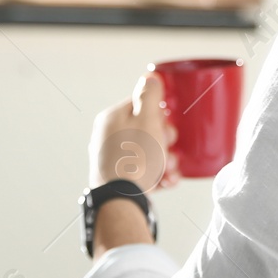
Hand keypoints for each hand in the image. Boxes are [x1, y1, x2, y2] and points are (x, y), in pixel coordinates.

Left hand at [87, 72, 178, 192]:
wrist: (121, 199)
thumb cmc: (134, 159)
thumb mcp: (147, 119)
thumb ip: (149, 96)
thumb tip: (149, 77)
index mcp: (112, 118)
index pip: (140, 104)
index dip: (160, 114)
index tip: (168, 124)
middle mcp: (107, 136)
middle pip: (145, 128)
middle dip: (164, 140)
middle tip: (169, 147)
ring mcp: (111, 158)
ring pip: (147, 151)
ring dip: (165, 159)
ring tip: (170, 170)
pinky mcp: (118, 177)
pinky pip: (142, 170)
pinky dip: (157, 174)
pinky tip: (166, 181)